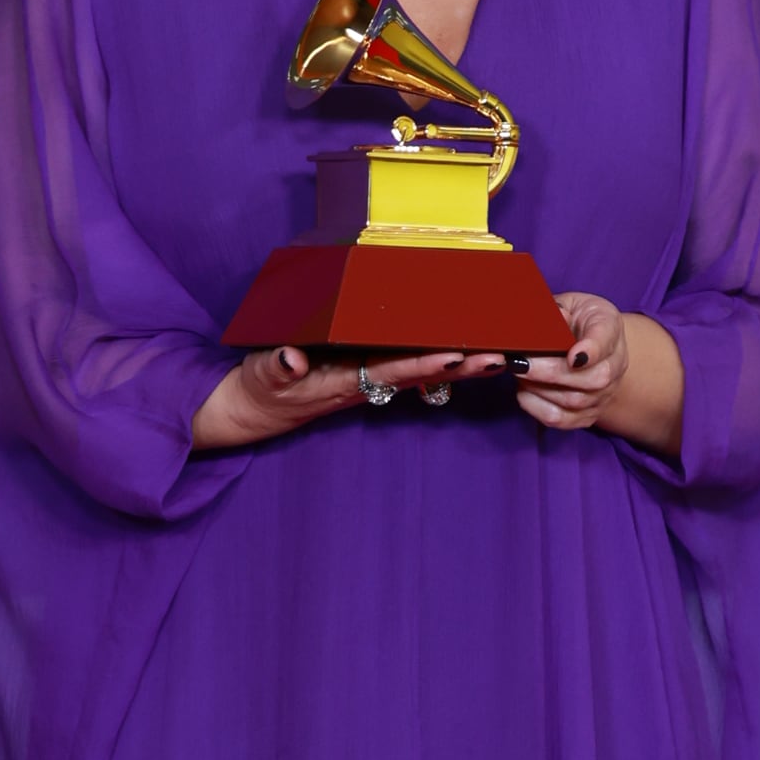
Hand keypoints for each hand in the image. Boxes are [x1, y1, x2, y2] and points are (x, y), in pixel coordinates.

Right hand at [190, 344, 502, 448]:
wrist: (258, 409)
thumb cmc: (261, 389)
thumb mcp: (262, 376)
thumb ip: (276, 367)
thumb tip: (291, 358)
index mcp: (344, 381)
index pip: (391, 370)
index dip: (423, 364)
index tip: (455, 356)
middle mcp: (366, 381)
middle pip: (421, 373)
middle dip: (461, 367)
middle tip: (501, 356)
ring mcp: (369, 377)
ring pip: (422, 370)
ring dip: (461, 364)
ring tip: (499, 353)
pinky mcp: (368, 371)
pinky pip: (409, 362)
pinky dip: (439, 356)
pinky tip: (466, 350)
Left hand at [514, 296, 683, 454]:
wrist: (594, 349)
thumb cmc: (577, 321)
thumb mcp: (570, 303)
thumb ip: (556, 308)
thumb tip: (549, 318)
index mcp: (609, 327)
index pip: (605, 339)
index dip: (591, 350)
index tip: (573, 356)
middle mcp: (615, 364)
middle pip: (592, 379)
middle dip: (550, 373)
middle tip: (519, 362)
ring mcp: (604, 394)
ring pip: (574, 402)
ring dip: (538, 389)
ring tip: (518, 372)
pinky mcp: (588, 415)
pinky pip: (562, 420)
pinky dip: (537, 407)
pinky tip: (524, 391)